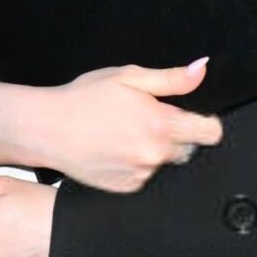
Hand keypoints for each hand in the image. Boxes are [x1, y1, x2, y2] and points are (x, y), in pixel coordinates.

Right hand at [32, 58, 223, 194]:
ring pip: (165, 163)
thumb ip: (171, 78)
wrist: (46, 129)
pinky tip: (116, 149)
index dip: (206, 122)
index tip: (194, 117)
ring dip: (154, 150)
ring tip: (124, 134)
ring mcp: (141, 174)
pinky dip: (137, 165)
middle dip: (176, 135)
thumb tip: (202, 69)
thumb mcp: (128, 77)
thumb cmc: (83, 99)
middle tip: (146, 120)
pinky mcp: (127, 188)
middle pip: (189, 148)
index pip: (210, 132)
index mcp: (160, 124)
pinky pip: (145, 176)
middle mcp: (154, 153)